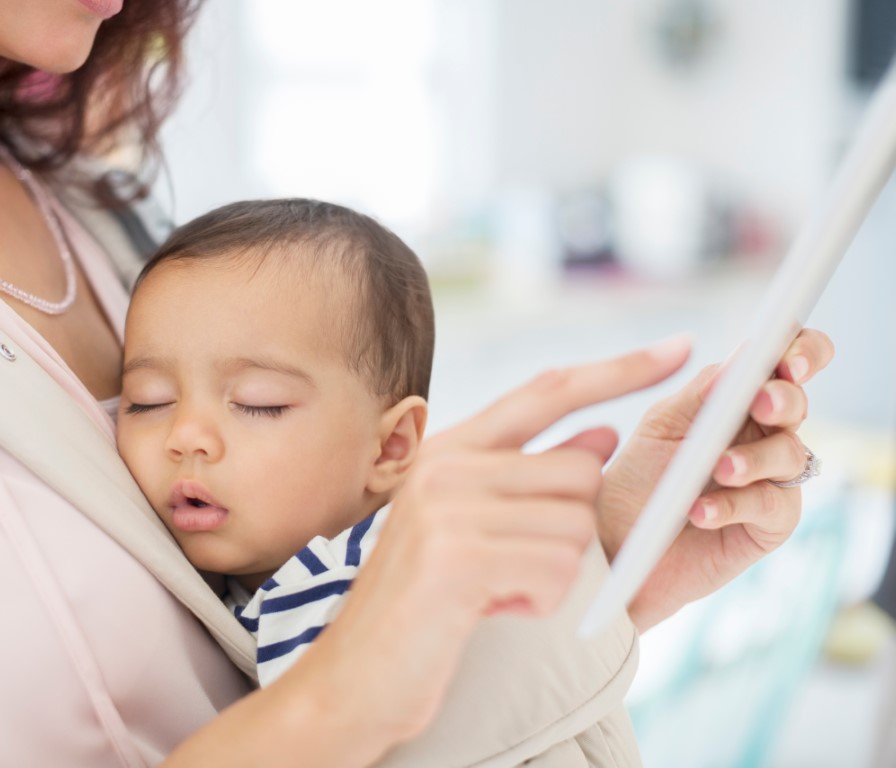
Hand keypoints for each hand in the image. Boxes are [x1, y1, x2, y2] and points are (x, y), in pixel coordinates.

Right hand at [279, 337, 690, 753]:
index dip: (618, 368)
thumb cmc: (425, 603)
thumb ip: (530, 477)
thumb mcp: (475, 527)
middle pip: (580, 471)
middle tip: (518, 564)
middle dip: (571, 528)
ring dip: (554, 574)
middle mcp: (444, 465)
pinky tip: (493, 607)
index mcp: (449, 449)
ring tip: (497, 589)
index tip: (678, 348)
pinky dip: (541, 599)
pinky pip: (557, 569)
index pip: (547, 391)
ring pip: (576, 526)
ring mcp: (446, 508)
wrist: (356, 674)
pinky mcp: (457, 557)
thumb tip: (602, 434)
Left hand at [598, 328, 835, 632]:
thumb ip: (701, 396)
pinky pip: (770, 505)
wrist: (617, 543)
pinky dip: (734, 504)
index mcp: (737, 400)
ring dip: (755, 457)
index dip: (802, 350)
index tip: (789, 357)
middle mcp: (762, 435)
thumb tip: (741, 359)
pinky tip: (700, 511)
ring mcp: (770, 479)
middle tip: (762, 403)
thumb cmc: (638, 478)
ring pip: (791, 454)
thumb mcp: (660, 428)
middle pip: (797, 403)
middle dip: (784, 398)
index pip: (785, 360)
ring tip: (720, 469)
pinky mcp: (768, 525)